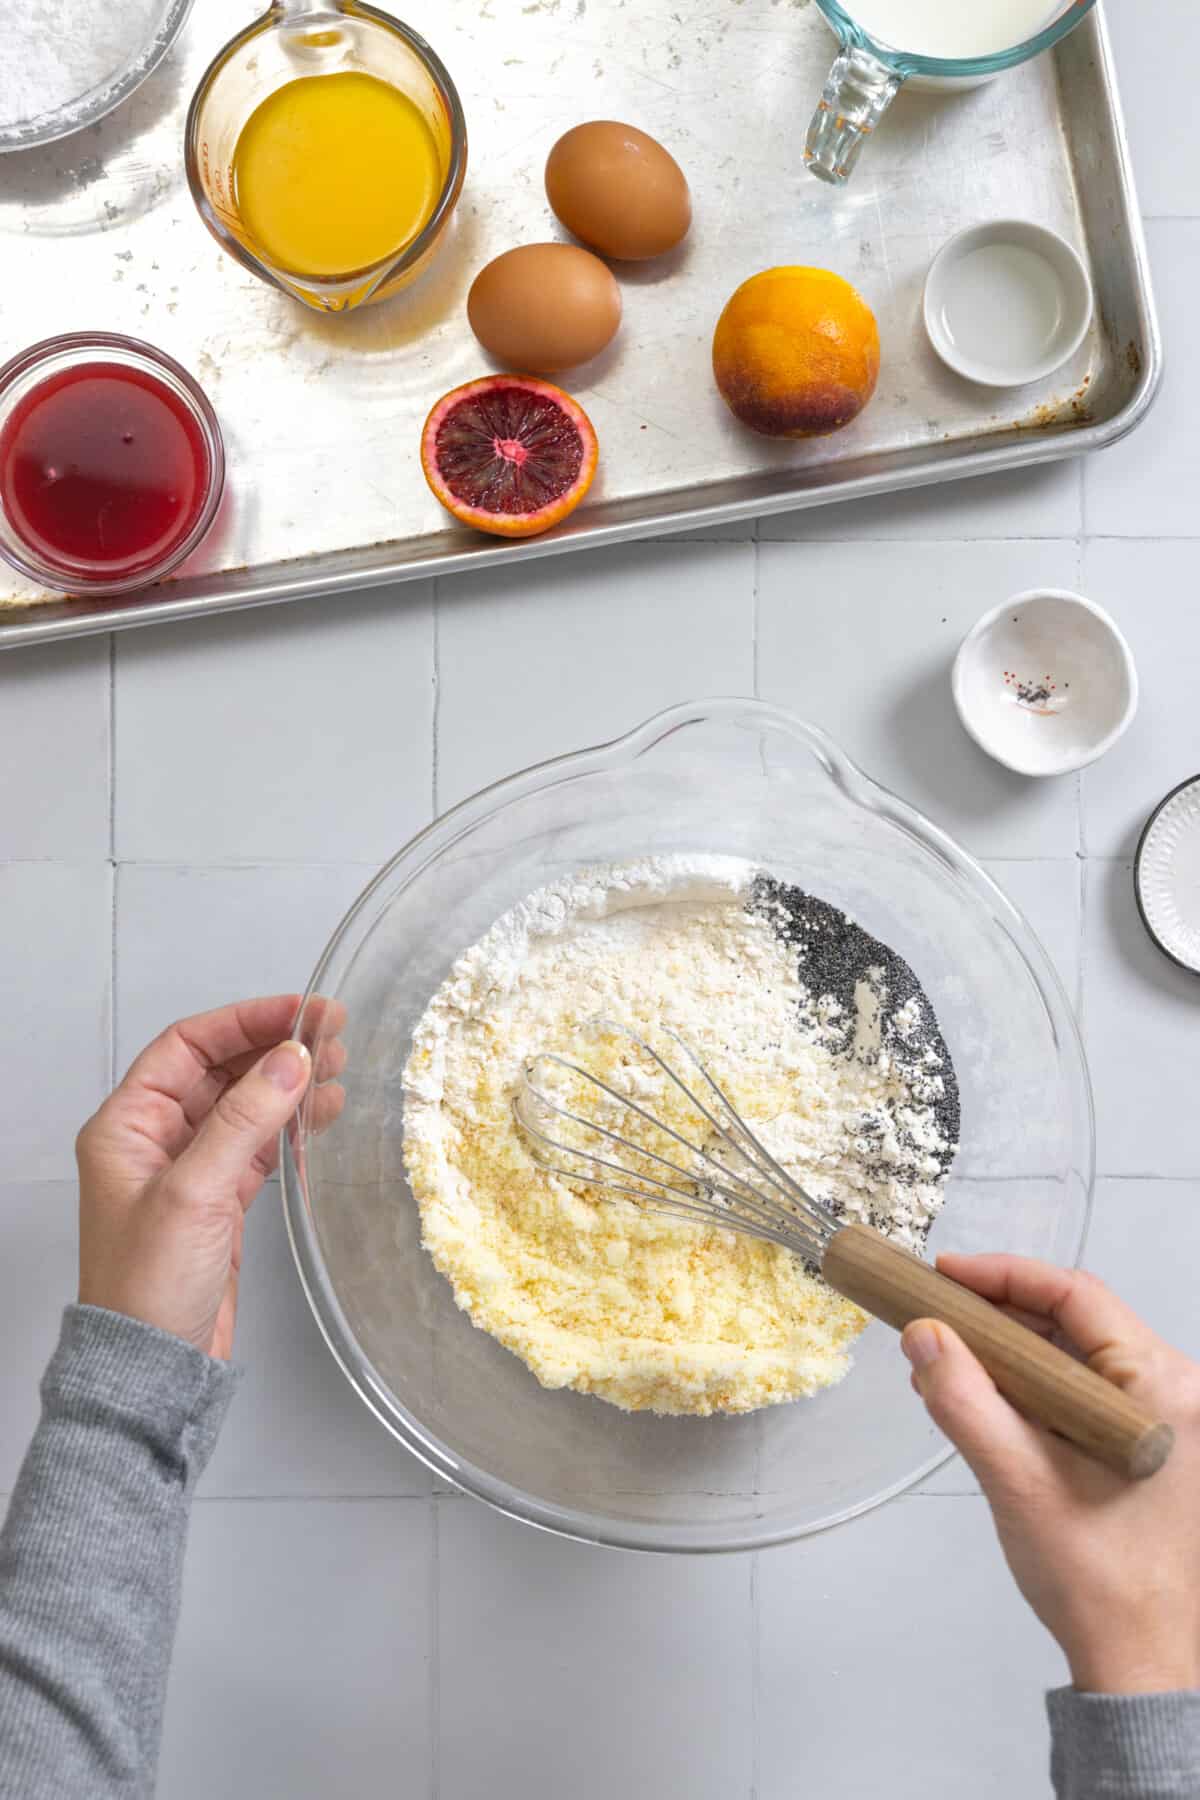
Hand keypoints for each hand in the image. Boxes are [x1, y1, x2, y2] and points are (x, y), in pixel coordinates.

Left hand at [76, 996, 333, 1360]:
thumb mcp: (195, 1192)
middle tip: (332, 1034)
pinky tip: (321, 1113)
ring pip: (245, 1104)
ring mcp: (189, 1169)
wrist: (156, 1367)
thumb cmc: (147, 1287)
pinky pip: (258, 1143)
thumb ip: (245, 1120)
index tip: (299, 1011)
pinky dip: (291, 1124)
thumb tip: (290, 1059)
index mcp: (127, 1125)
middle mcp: (154, 1139)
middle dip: (275, 1048)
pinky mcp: (219, 1199)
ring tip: (338, 1070)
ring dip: (289, 1083)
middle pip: (220, 1069)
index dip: (245, 1021)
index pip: (187, 1046)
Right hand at [902, 1255, 1199, 1695]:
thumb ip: (965, 1401)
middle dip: (997, 1313)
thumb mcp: (1018, 1481)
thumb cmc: (1097, 1580)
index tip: (942, 1275)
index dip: (1004, 1276)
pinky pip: (1077, 1390)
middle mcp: (1174, 1392)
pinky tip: (975, 1393)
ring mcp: (1160, 1419)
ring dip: (1006, 1351)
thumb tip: (922, 1335)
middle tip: (931, 1311)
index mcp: (1164, 1389)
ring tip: (940, 1355)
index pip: (1077, 1297)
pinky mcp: (1140, 1443)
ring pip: (1072, 1354)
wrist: (1140, 1663)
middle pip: (1075, 1320)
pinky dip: (1025, 1385)